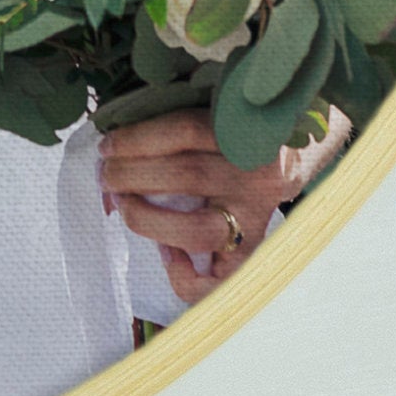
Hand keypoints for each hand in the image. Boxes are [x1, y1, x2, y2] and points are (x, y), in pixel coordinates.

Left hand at [100, 105, 345, 305]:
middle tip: (106, 174)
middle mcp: (256, 176)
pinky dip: (183, 276)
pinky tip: (166, 255)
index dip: (136, 139)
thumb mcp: (213, 113)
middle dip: (130, 176)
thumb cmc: (229, 135)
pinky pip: (216, 281)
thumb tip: (111, 146)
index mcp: (245, 133)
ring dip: (144, 218)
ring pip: (195, 229)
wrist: (288, 160)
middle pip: (185, 177)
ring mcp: (256, 218)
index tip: (107, 146)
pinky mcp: (252, 252)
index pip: (185, 131)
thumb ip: (174, 120)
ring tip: (122, 204)